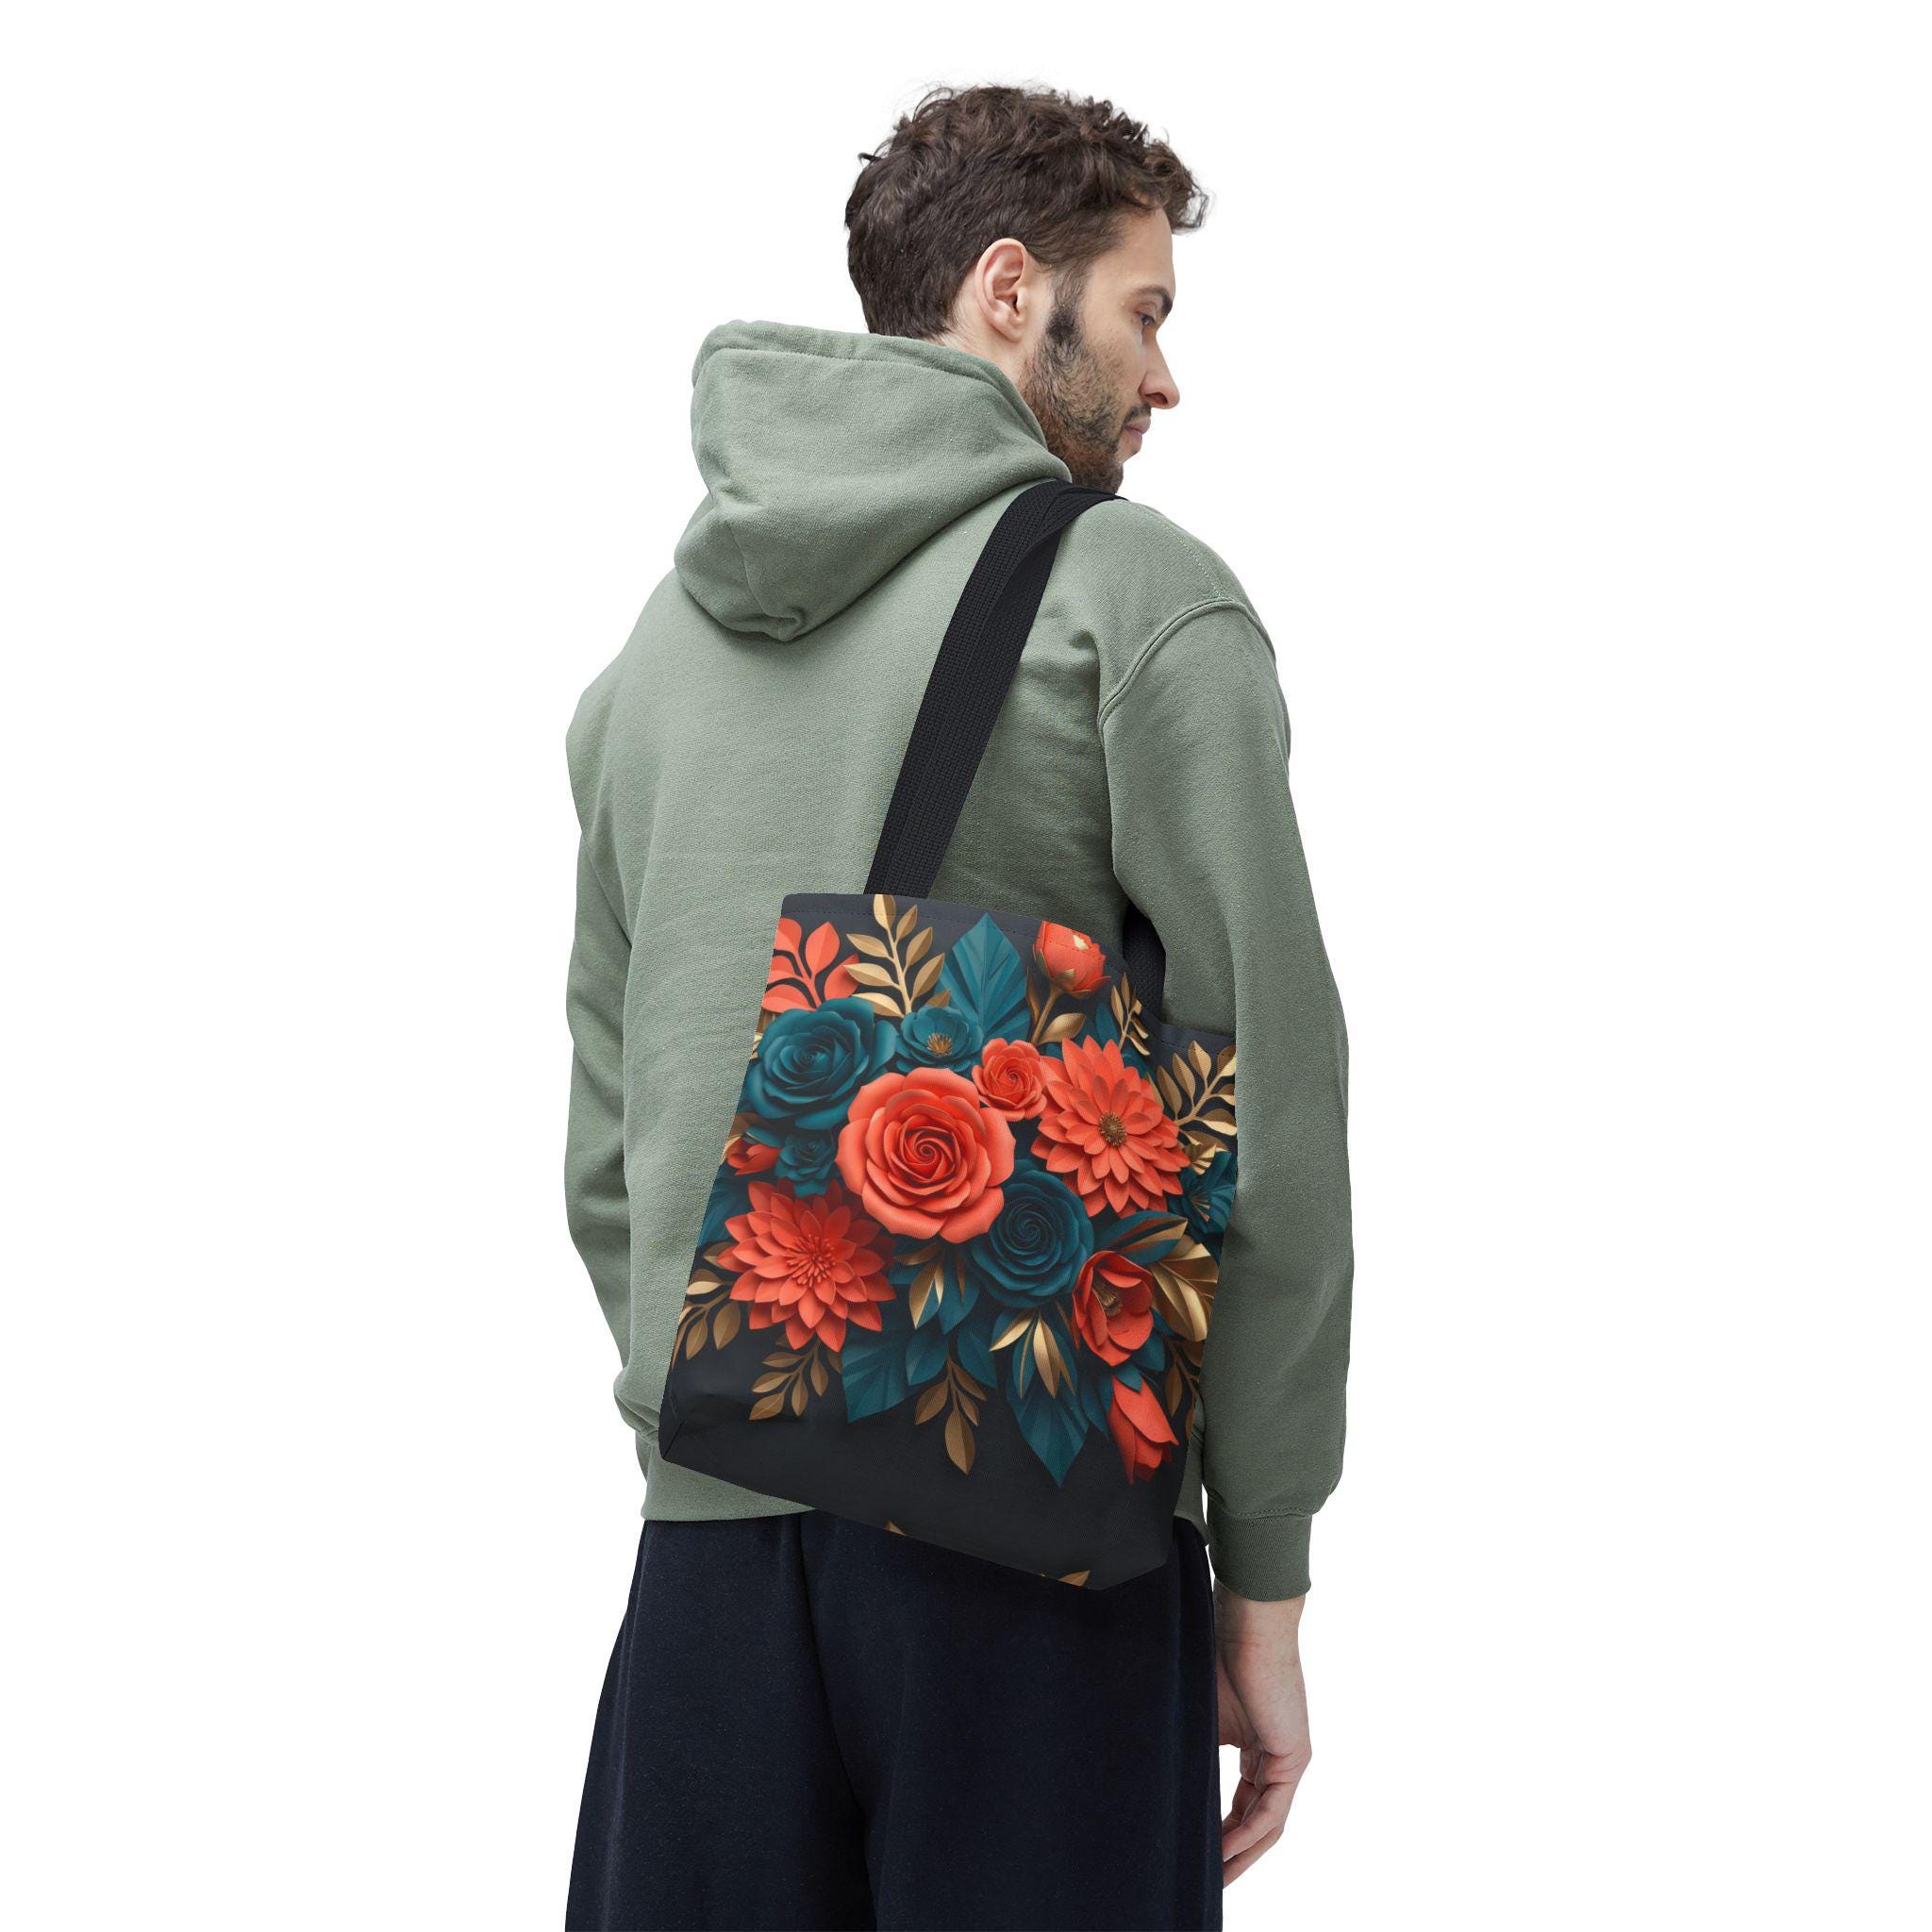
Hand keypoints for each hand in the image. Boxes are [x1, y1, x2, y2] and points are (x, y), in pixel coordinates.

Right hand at [1212, 1582, 1311, 1885]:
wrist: (1246, 1620)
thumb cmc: (1216, 1651)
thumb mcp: (1198, 1711)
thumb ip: (1190, 1747)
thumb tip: (1150, 1776)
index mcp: (1255, 1745)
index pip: (1241, 1804)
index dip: (1218, 1833)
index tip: (1194, 1853)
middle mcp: (1276, 1756)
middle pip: (1256, 1823)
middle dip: (1231, 1856)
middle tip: (1206, 1881)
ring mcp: (1289, 1757)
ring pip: (1267, 1824)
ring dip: (1241, 1855)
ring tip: (1215, 1880)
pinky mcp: (1294, 1755)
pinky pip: (1271, 1810)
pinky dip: (1247, 1834)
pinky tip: (1224, 1851)